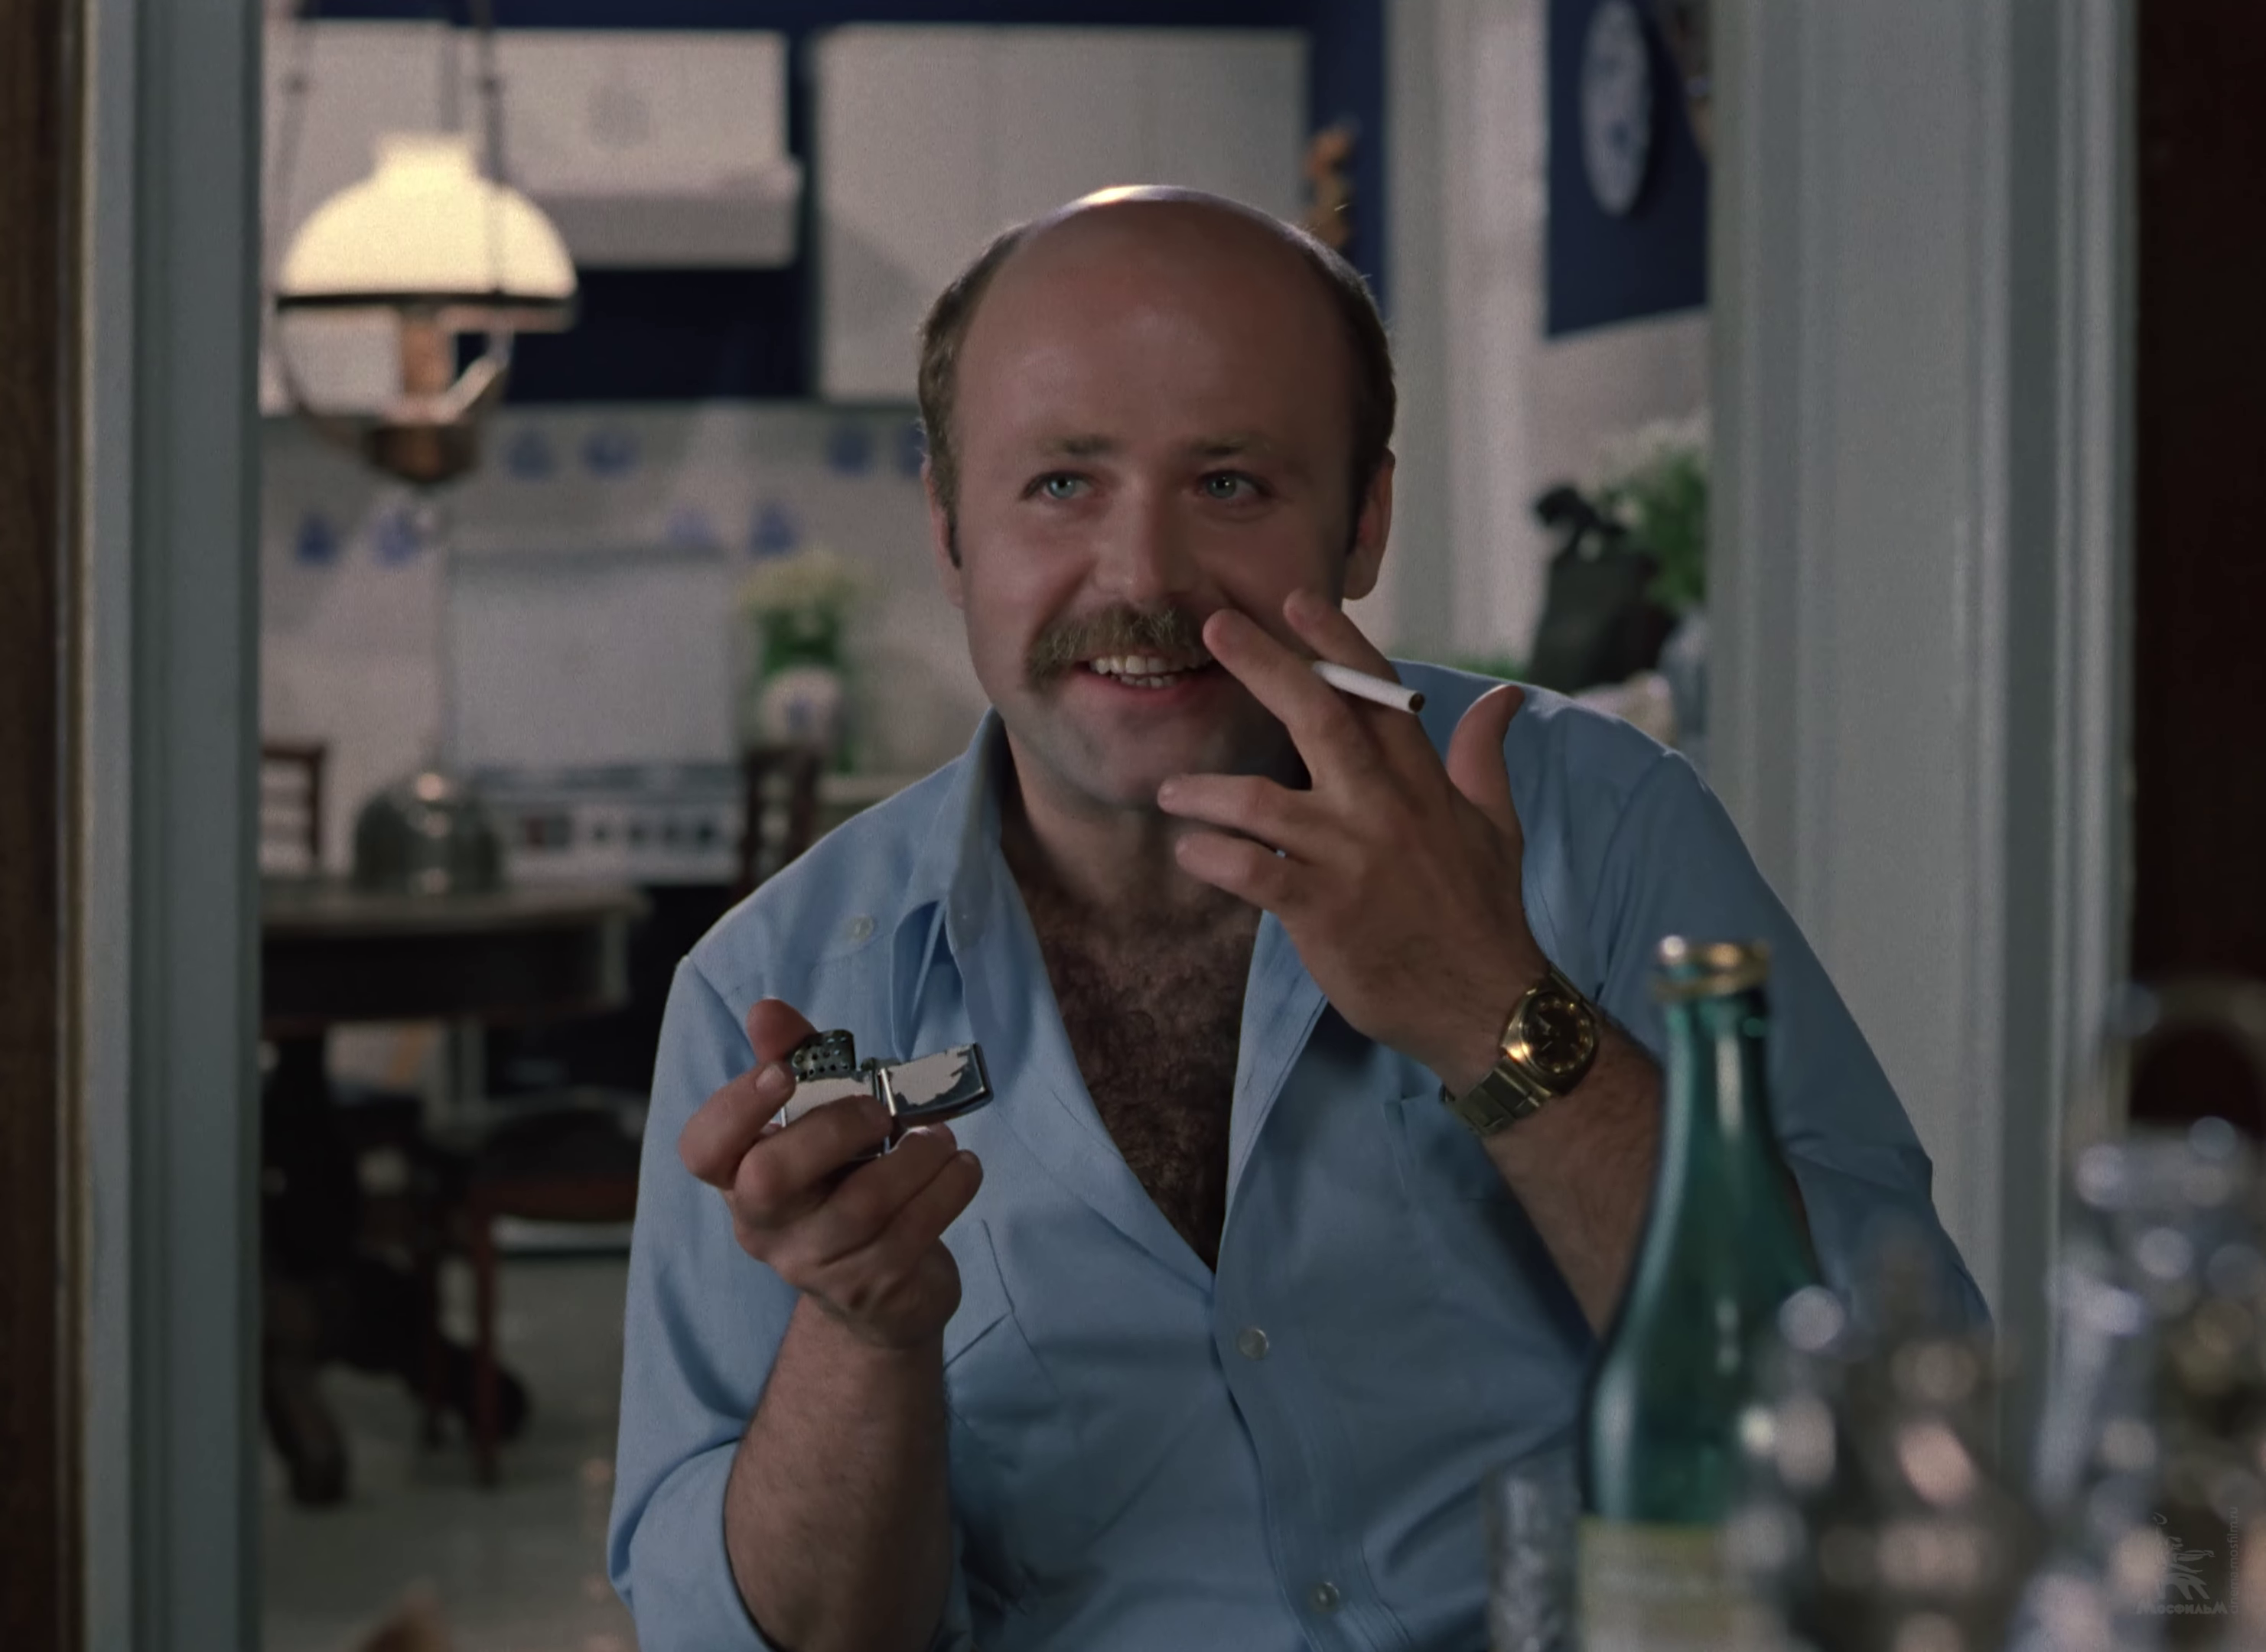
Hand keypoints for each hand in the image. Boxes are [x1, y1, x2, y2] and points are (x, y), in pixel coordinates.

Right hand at [678, 998, 984, 1349]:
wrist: (884, 1298)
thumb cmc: (846, 1185)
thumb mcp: (820, 1127)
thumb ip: (796, 1062)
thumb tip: (766, 1010)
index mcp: (739, 1179)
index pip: (702, 1149)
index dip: (736, 1107)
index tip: (784, 1072)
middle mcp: (764, 1227)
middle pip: (770, 1178)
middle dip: (834, 1128)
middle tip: (881, 1112)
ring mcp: (816, 1264)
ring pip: (862, 1205)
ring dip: (917, 1155)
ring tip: (941, 1137)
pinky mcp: (873, 1287)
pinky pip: (915, 1229)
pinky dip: (950, 1186)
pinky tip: (961, 1168)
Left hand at [1155, 589, 1543, 1093]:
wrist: (1486, 1007)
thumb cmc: (1484, 916)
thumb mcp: (1495, 826)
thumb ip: (1484, 757)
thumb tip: (1504, 698)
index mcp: (1422, 782)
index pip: (1379, 693)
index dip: (1337, 643)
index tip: (1296, 601)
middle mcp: (1383, 807)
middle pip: (1319, 715)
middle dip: (1264, 665)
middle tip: (1213, 628)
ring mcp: (1351, 858)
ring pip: (1263, 800)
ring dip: (1207, 790)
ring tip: (1172, 791)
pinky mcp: (1323, 911)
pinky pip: (1253, 870)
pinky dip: (1214, 856)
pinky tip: (1190, 851)